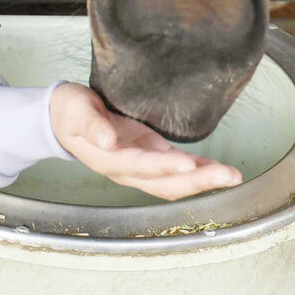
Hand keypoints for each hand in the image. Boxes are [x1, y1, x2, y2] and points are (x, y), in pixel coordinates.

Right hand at [49, 83, 242, 200]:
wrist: (62, 118)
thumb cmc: (69, 111)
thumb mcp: (75, 110)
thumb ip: (91, 125)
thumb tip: (108, 141)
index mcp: (108, 159)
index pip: (139, 165)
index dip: (163, 167)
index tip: (187, 163)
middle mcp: (127, 169)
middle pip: (165, 183)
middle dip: (197, 181)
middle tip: (227, 175)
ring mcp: (140, 165)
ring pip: (174, 182)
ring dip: (203, 180)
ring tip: (231, 176)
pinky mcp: (148, 155)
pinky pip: (175, 170)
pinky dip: (197, 171)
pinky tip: (216, 168)